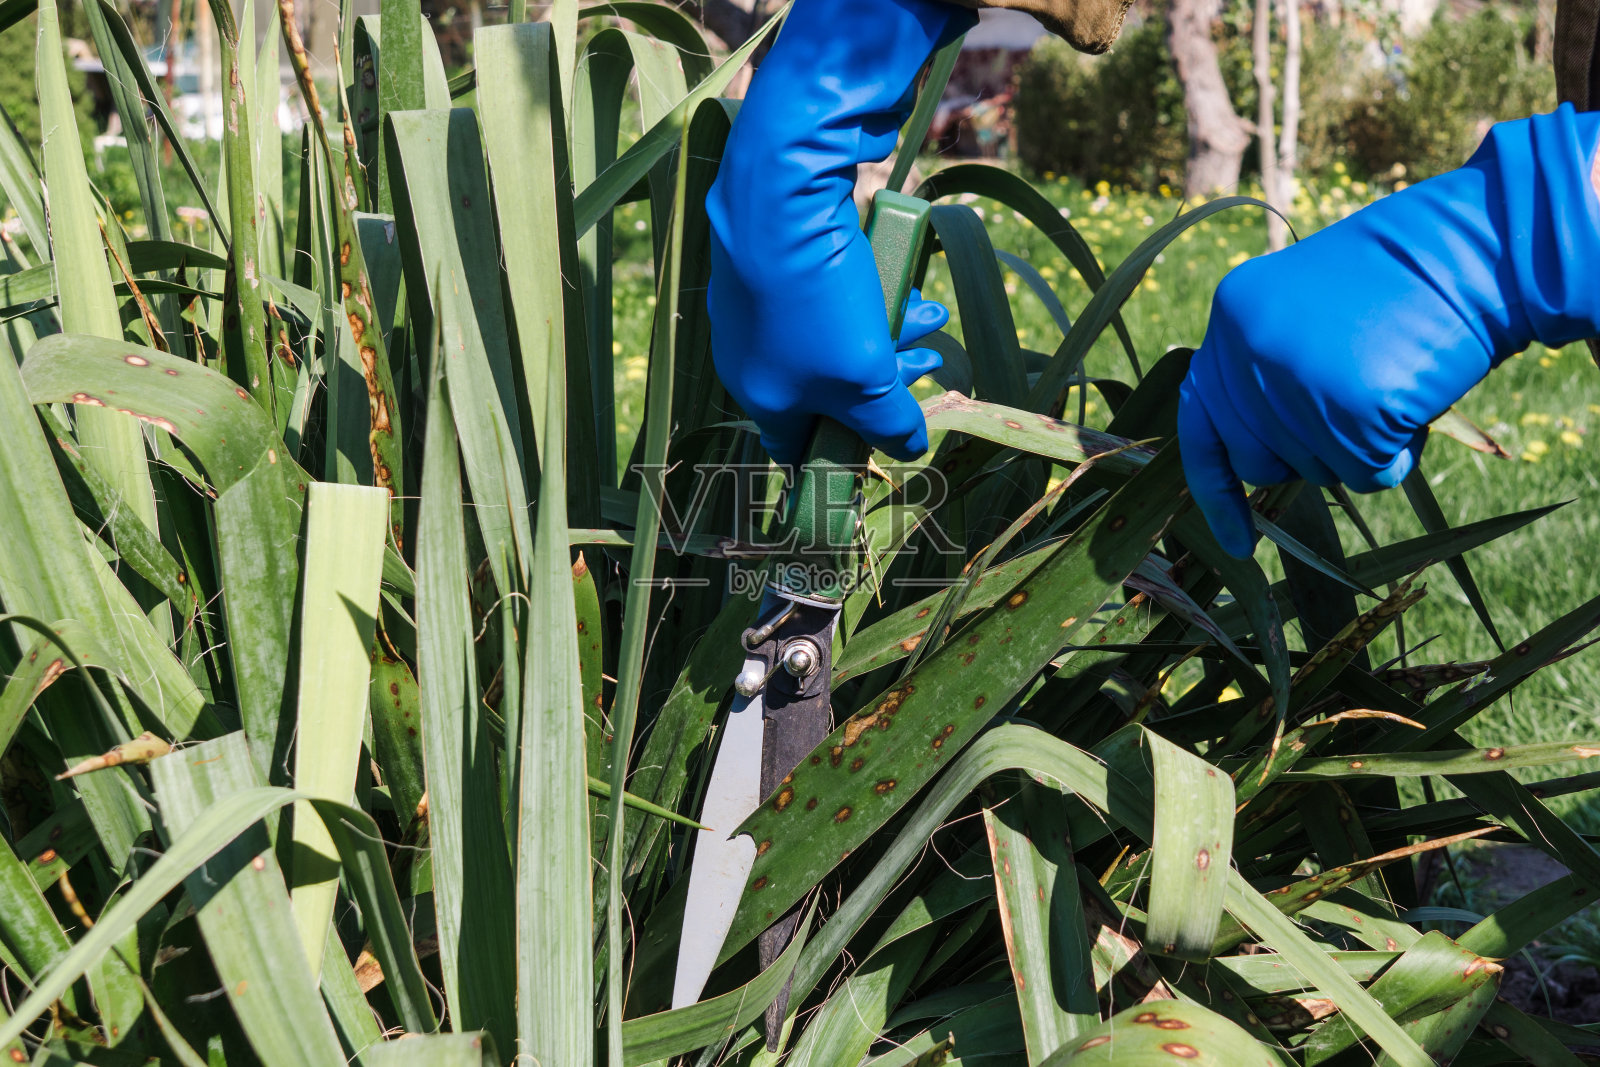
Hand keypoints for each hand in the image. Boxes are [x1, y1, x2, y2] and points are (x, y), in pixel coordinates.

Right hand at [706, 0, 975, 467]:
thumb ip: (888, 421)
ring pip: (833, 337)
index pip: (797, 446)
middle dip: (886, 380)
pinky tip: (903, 279)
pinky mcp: (771, 262)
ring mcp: (758, 307)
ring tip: (934, 316)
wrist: (780, 190)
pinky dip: (866, 297)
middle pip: (828, 389)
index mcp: (761, 396)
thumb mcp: (864, 376)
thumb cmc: (817, 301)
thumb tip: (908, 448)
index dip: (843, 453)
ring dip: (889, 333)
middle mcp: (750, 356)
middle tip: (931, 365)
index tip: (882, 447)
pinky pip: (824, 297)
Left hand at [1178, 105, 1599, 557]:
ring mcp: (1294, 385)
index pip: (1201, 423)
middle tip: (1355, 403)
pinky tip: (1413, 402)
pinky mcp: (1349, 413)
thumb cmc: (1405, 282)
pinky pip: (1367, 476)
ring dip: (1359, 448)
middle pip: (1260, 462)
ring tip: (1391, 380)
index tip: (1239, 542)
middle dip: (1307, 458)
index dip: (1214, 488)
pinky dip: (1397, 454)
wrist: (1479, 248)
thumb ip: (1266, 369)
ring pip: (1317, 473)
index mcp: (1232, 316)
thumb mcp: (1307, 309)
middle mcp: (1247, 353)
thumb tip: (1256, 456)